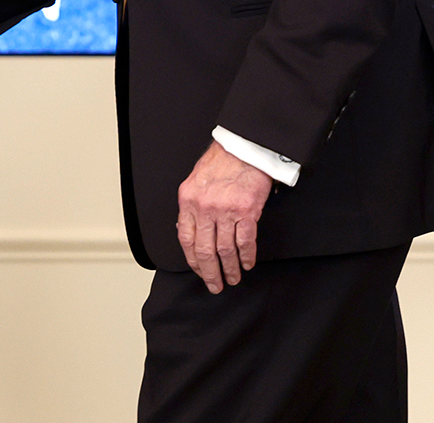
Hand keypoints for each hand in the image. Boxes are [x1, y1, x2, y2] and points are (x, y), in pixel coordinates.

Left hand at [176, 141, 273, 293]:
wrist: (243, 147)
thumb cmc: (221, 162)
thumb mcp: (195, 182)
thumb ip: (190, 207)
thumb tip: (186, 231)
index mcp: (188, 200)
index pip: (185, 239)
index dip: (192, 260)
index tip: (198, 271)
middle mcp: (205, 207)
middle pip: (205, 250)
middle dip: (209, 273)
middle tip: (214, 285)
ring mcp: (226, 210)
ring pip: (225, 250)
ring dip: (230, 268)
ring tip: (233, 278)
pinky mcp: (247, 211)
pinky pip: (245, 241)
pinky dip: (246, 256)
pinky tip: (247, 263)